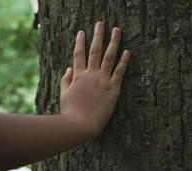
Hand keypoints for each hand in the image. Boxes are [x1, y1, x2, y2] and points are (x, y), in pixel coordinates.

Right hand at [60, 21, 130, 137]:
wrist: (80, 125)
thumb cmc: (71, 112)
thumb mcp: (64, 94)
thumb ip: (66, 80)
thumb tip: (68, 68)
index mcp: (78, 76)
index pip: (78, 54)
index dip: (80, 42)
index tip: (82, 32)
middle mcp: (90, 75)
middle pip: (94, 50)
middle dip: (98, 36)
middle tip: (101, 24)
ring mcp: (102, 81)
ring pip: (108, 57)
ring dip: (113, 42)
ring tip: (117, 31)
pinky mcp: (113, 89)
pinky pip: (119, 72)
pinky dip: (124, 61)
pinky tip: (127, 51)